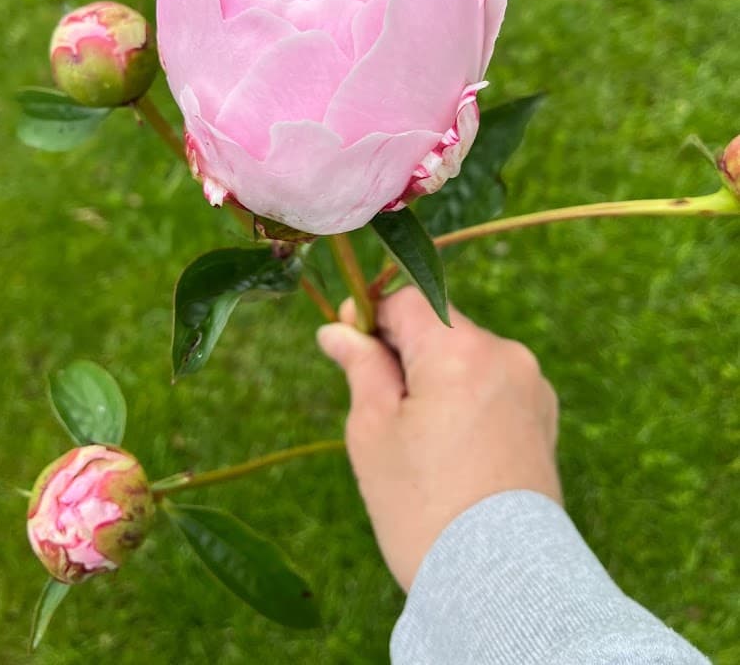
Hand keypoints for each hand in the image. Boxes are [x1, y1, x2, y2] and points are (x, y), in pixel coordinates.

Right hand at [317, 287, 561, 590]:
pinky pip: (493, 384)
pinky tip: (451, 447)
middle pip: (439, 326)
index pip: (407, 300)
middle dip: (405, 353)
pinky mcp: (543, 414)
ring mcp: (530, 384)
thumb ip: (361, 366)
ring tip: (419, 439)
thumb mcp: (373, 431)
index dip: (372, 316)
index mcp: (460, 350)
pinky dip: (467, 398)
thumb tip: (338, 330)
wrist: (498, 583)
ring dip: (437, 376)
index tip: (349, 344)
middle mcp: (504, 354)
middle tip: (379, 406)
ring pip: (466, 355)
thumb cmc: (423, 508)